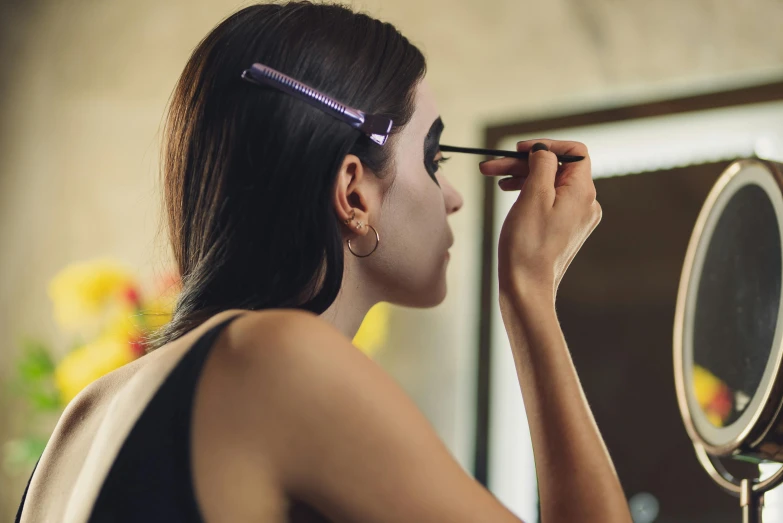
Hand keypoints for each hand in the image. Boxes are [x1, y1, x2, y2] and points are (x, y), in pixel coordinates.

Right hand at [480, 140, 601, 299]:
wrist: (526, 287)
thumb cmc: (527, 245)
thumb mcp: (533, 195)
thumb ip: (542, 165)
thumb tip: (544, 150)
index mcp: (583, 192)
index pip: (574, 152)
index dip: (546, 146)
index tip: (519, 149)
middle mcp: (585, 204)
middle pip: (556, 168)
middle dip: (523, 163)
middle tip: (491, 165)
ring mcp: (575, 218)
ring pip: (549, 184)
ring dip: (521, 176)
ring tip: (493, 178)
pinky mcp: (563, 230)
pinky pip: (548, 201)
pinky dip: (528, 192)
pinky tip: (509, 194)